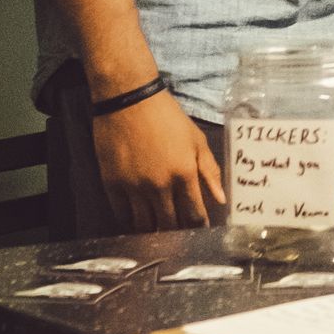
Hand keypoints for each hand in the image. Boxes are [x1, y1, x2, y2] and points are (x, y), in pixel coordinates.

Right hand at [93, 90, 223, 231]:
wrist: (129, 100)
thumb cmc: (167, 117)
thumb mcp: (196, 140)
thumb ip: (209, 171)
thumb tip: (221, 199)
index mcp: (184, 174)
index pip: (194, 214)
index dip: (198, 226)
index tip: (199, 231)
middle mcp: (159, 185)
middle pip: (169, 223)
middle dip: (176, 232)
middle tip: (178, 233)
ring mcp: (134, 187)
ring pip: (145, 224)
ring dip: (153, 230)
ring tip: (157, 230)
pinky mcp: (112, 184)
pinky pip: (122, 214)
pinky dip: (130, 221)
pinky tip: (136, 219)